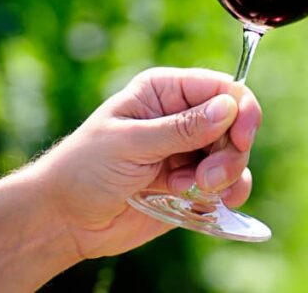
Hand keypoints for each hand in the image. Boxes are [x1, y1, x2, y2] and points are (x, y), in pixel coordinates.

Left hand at [32, 67, 262, 258]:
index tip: (242, 139)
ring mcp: (190, 150)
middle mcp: (183, 116)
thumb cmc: (84, 170)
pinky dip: (227, 193)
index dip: (241, 110)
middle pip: (236, 124)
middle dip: (231, 152)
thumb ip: (181, 129)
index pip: (222, 88)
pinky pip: (230, 183)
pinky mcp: (194, 182)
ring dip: (226, 175)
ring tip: (196, 190)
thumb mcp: (130, 144)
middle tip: (207, 178)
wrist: (65, 220)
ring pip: (236, 155)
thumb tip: (229, 107)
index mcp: (165, 91)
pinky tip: (207, 201)